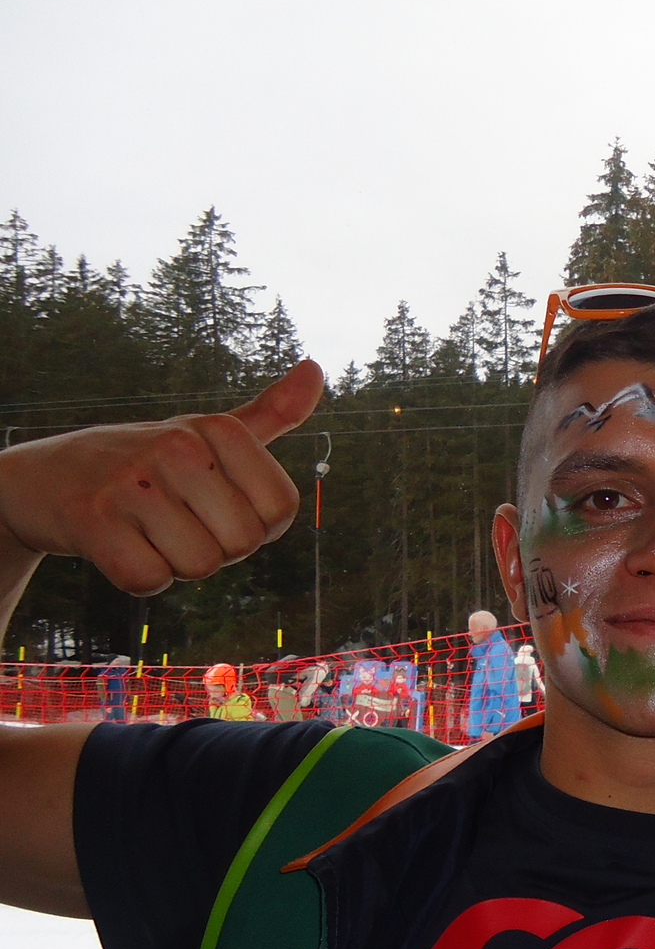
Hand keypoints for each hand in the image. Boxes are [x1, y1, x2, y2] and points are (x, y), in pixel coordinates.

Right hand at [0, 360, 325, 594]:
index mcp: (216, 429)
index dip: (255, 524)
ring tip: (146, 529)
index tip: (218, 505)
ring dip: (175, 563)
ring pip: (199, 566)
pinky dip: (138, 576)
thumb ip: (270, 413)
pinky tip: (120, 544)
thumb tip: (316, 369)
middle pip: (243, 542)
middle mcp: (178, 447)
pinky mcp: (92, 521)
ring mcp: (133, 482)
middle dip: (216, 548)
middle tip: (176, 520)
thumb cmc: (145, 462)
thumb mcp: (208, 433)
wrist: (44, 479)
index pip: (282, 508)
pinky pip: (148, 579)